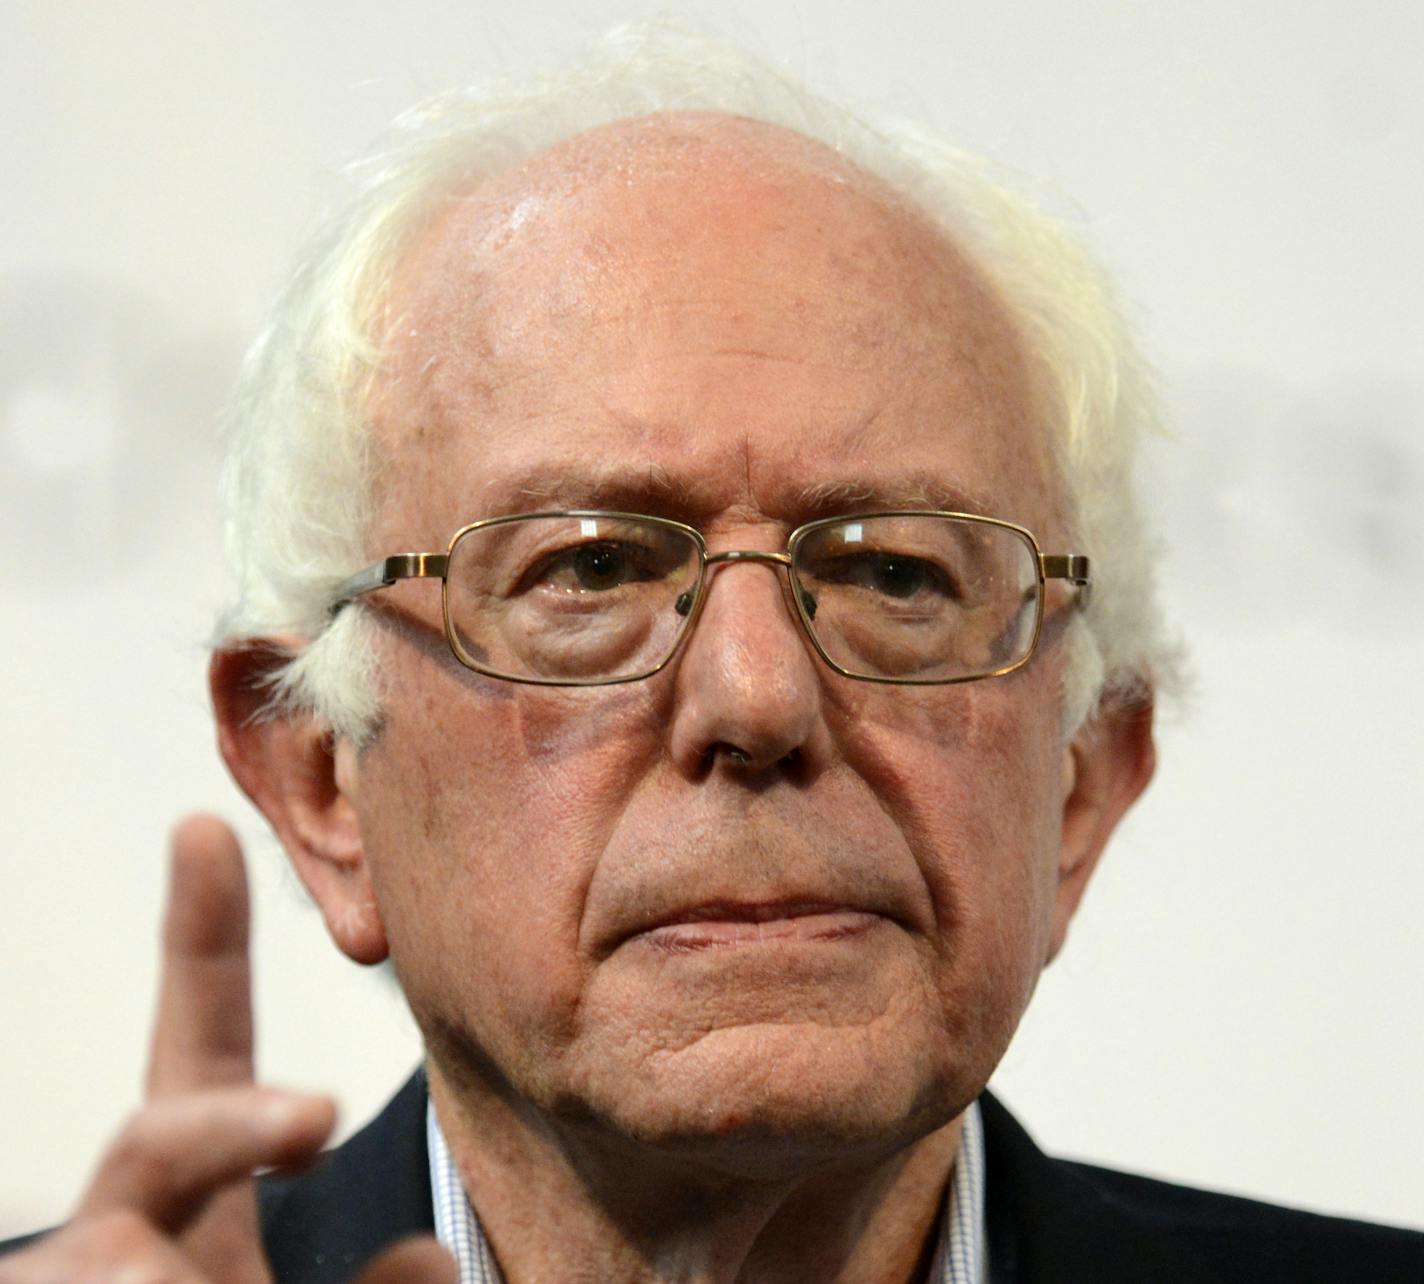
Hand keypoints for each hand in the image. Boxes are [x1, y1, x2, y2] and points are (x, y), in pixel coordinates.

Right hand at [0, 816, 453, 1282]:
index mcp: (201, 1209)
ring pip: (112, 1257)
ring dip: (164, 1281)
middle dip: (227, 1122)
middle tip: (315, 1118)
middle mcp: (138, 1236)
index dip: (198, 941)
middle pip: (156, 1140)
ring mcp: (94, 1283)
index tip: (201, 827)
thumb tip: (424, 1249)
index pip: (200, 1051)